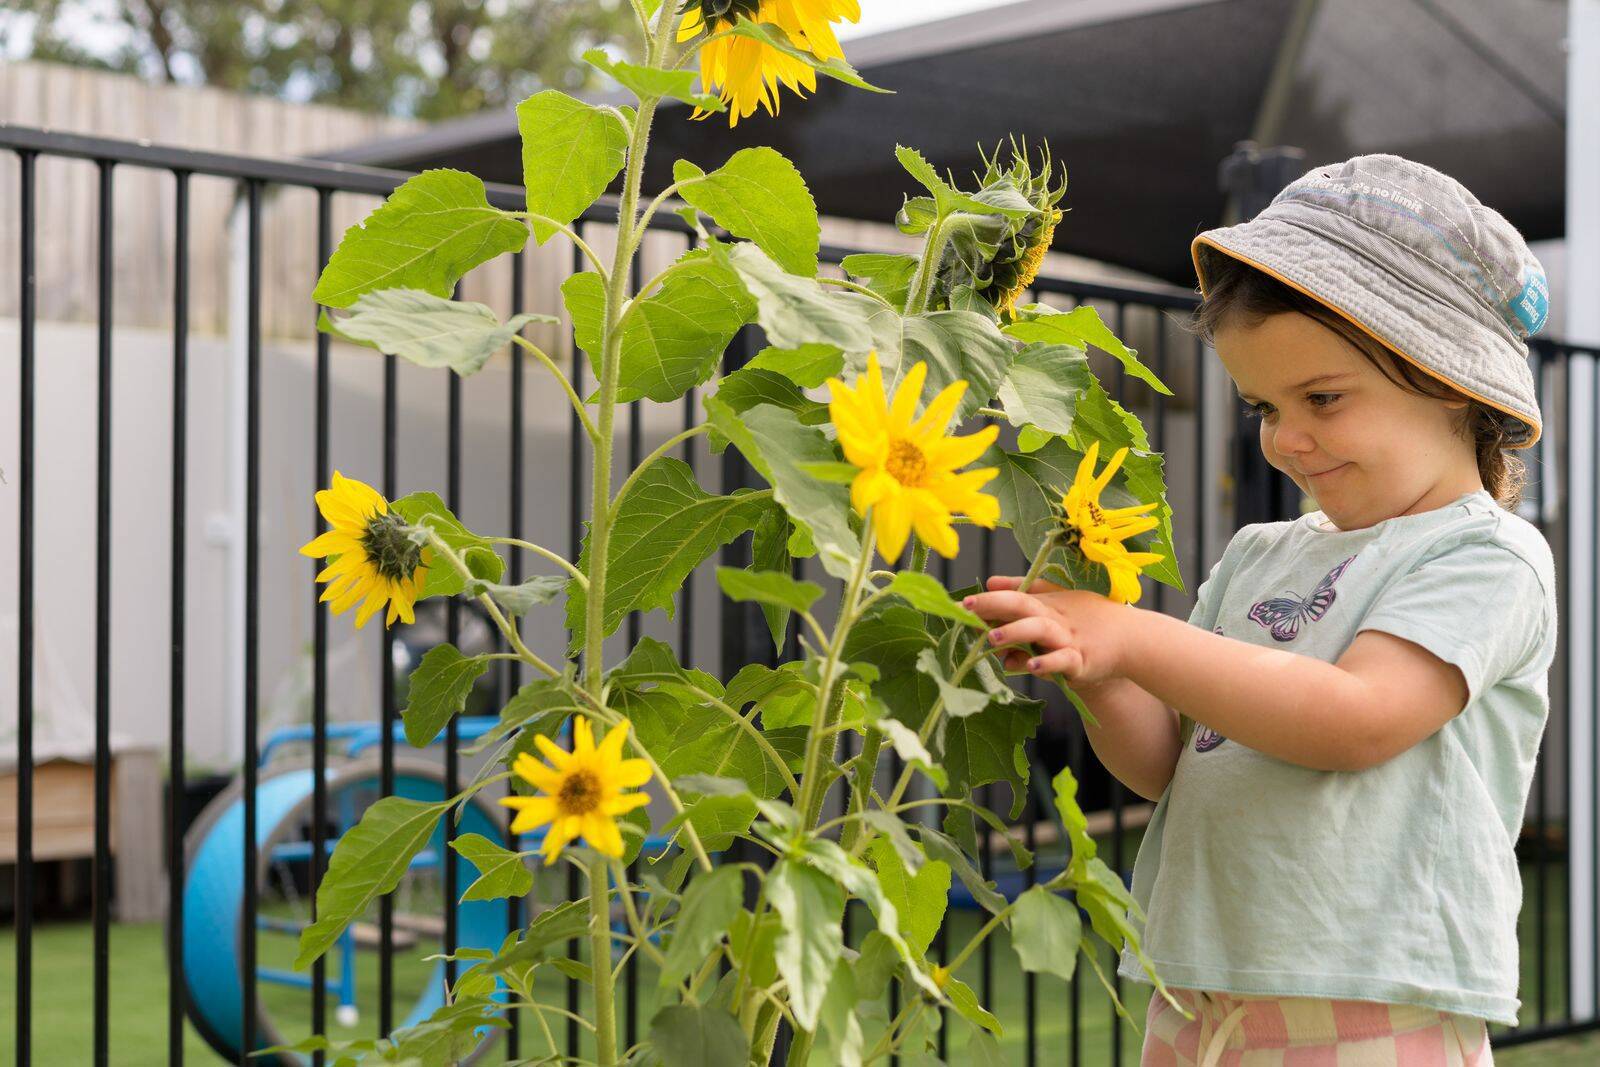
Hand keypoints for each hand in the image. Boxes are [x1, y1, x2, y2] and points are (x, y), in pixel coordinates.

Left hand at [962, 575, 1133, 687]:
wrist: (1133, 639)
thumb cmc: (1090, 620)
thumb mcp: (1058, 601)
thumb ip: (1024, 591)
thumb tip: (990, 581)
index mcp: (1047, 604)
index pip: (1014, 596)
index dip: (988, 599)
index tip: (962, 603)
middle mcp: (1055, 618)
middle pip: (1022, 605)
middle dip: (994, 605)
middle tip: (967, 609)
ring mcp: (1068, 639)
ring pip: (1040, 631)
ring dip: (1015, 632)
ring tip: (991, 638)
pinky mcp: (1082, 661)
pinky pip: (1063, 661)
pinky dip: (1048, 663)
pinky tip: (1032, 666)